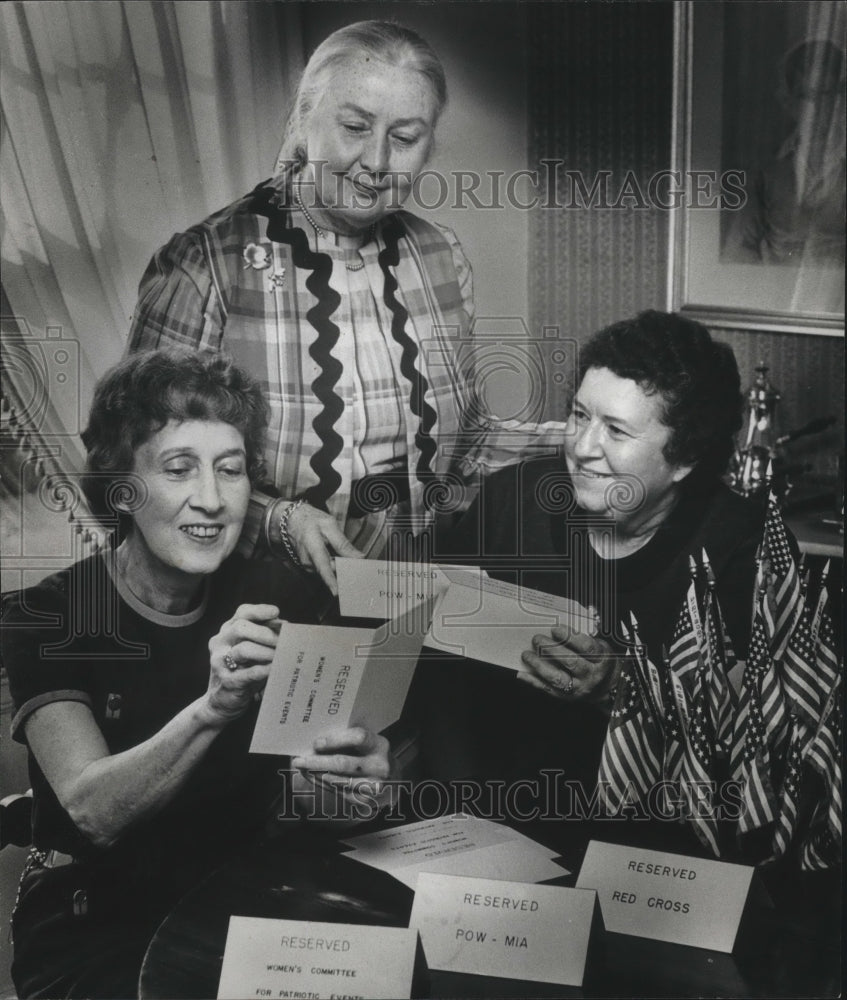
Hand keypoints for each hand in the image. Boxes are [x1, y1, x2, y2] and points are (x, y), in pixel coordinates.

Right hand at [205, 604, 281, 723]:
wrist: (219, 702)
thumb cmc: (242, 672)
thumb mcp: (252, 651)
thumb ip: (264, 637)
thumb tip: (286, 627)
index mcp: (227, 631)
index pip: (242, 613)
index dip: (259, 611)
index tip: (276, 612)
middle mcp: (220, 643)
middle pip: (241, 628)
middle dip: (266, 633)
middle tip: (283, 640)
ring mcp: (220, 662)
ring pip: (243, 649)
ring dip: (267, 652)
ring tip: (281, 655)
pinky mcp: (227, 682)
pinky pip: (248, 673)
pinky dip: (264, 670)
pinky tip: (275, 669)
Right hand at [278, 501, 363, 595]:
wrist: (291, 521)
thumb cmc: (309, 521)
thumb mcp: (329, 525)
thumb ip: (343, 543)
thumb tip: (359, 557)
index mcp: (313, 549)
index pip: (323, 568)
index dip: (331, 581)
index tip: (337, 593)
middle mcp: (309, 562)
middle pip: (333, 571)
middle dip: (347, 568)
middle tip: (361, 564)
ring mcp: (309, 566)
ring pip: (331, 570)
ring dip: (341, 565)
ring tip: (349, 557)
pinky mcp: (310, 567)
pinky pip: (326, 568)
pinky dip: (335, 564)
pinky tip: (339, 556)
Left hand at [291, 727, 392, 785]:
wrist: (391, 782)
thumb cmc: (371, 756)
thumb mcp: (368, 744)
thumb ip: (349, 739)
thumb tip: (316, 740)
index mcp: (380, 745)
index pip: (358, 738)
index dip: (336, 740)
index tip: (316, 743)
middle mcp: (380, 766)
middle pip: (343, 763)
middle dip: (317, 762)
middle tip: (299, 760)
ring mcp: (374, 785)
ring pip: (338, 780)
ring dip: (316, 775)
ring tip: (302, 769)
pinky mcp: (366, 800)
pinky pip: (339, 792)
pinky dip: (322, 784)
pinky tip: (312, 778)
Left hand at [518, 626, 621, 708]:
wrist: (607, 687)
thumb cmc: (599, 660)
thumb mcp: (600, 646)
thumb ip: (583, 637)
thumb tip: (557, 626)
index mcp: (601, 659)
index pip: (586, 647)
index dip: (570, 637)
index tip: (555, 628)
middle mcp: (591, 675)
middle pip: (570, 662)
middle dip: (551, 649)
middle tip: (536, 639)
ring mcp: (578, 688)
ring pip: (557, 678)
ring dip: (539, 666)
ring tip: (526, 655)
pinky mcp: (566, 697)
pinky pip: (547, 689)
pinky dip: (533, 681)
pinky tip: (522, 673)